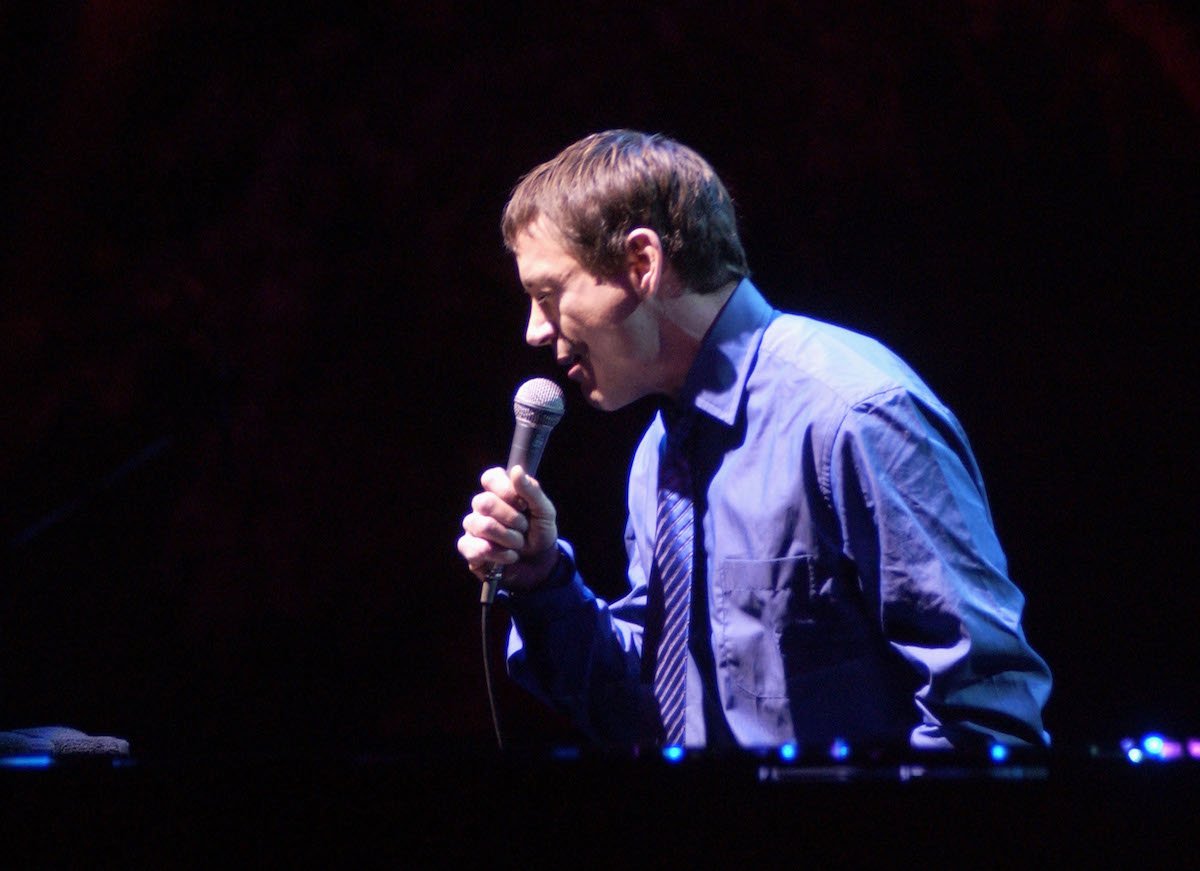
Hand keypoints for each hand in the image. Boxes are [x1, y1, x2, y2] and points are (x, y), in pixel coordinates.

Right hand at [457, 464, 559, 591]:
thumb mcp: (544, 511)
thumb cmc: (540, 532)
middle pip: (485, 502)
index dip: (506, 490)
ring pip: (481, 525)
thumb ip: (532, 490)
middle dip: (512, 519)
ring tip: (519, 544)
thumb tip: (517, 470)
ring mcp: (473, 527)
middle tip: (524, 527)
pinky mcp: (469, 548)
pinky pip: (473, 547)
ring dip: (508, 539)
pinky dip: (497, 555)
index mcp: (499, 491)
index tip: (523, 504)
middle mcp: (482, 506)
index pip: (490, 478)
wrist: (540, 563)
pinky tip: (509, 556)